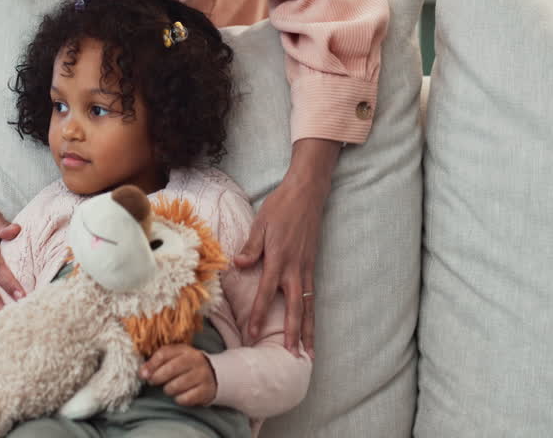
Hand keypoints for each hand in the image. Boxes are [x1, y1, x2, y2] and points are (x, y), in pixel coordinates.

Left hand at [139, 345, 217, 406]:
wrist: (213, 375)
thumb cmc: (185, 366)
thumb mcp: (173, 358)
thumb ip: (156, 363)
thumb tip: (141, 373)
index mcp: (184, 349)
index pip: (164, 354)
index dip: (151, 365)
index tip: (142, 374)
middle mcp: (195, 360)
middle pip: (171, 369)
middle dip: (157, 377)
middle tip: (152, 382)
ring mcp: (203, 375)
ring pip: (178, 385)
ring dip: (168, 389)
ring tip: (168, 388)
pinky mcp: (206, 390)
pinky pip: (186, 398)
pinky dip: (179, 399)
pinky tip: (179, 396)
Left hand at [234, 138, 338, 356]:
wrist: (307, 194)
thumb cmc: (280, 208)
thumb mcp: (260, 224)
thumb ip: (251, 248)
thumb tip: (239, 266)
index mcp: (279, 259)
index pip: (266, 293)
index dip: (257, 315)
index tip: (252, 334)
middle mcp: (295, 269)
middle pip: (294, 308)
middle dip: (292, 333)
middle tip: (292, 357)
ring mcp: (306, 269)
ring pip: (308, 306)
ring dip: (308, 330)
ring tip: (309, 352)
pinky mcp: (312, 266)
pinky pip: (312, 296)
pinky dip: (313, 314)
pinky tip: (311, 327)